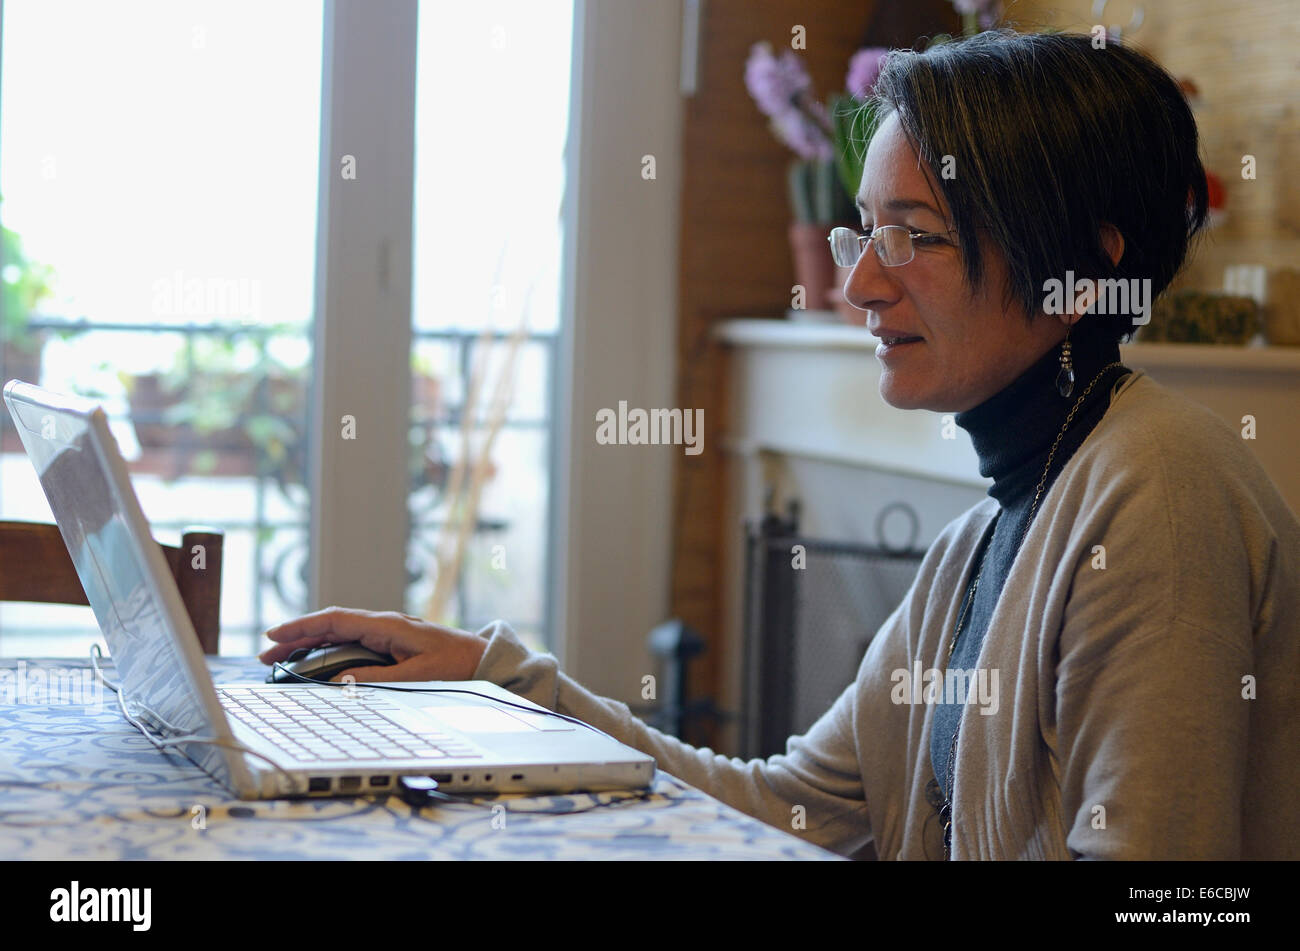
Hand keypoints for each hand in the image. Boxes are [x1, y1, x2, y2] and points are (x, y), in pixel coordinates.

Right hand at [258, 606, 487, 682]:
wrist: (482, 660)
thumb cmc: (455, 666)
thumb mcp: (417, 676)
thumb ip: (378, 678)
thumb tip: (339, 681)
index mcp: (387, 625)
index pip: (335, 620)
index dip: (302, 626)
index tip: (274, 635)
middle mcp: (382, 624)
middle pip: (330, 627)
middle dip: (296, 639)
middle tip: (265, 656)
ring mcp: (385, 633)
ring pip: (337, 636)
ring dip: (309, 647)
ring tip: (280, 661)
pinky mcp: (389, 643)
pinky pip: (351, 644)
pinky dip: (328, 651)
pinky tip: (313, 663)